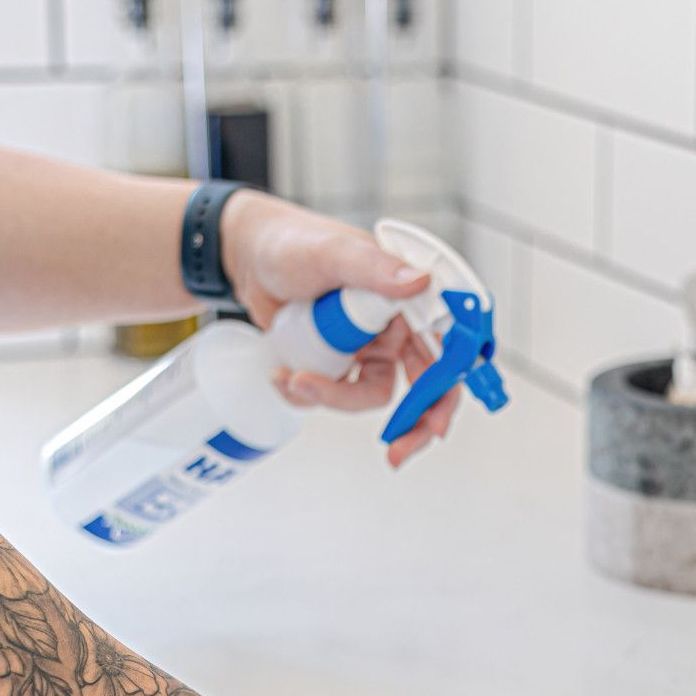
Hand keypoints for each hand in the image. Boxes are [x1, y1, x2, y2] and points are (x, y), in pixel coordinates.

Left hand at [218, 191, 457, 467]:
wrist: (247, 257)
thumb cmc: (293, 242)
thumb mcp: (334, 253)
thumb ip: (376, 268)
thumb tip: (419, 282)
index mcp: (409, 297)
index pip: (446, 347)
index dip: (449, 387)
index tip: (437, 423)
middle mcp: (396, 326)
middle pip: (424, 386)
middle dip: (412, 424)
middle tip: (396, 453)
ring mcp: (367, 347)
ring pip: (371, 396)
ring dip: (335, 399)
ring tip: (295, 380)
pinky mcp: (338, 362)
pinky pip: (335, 393)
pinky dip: (308, 394)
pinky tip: (282, 375)